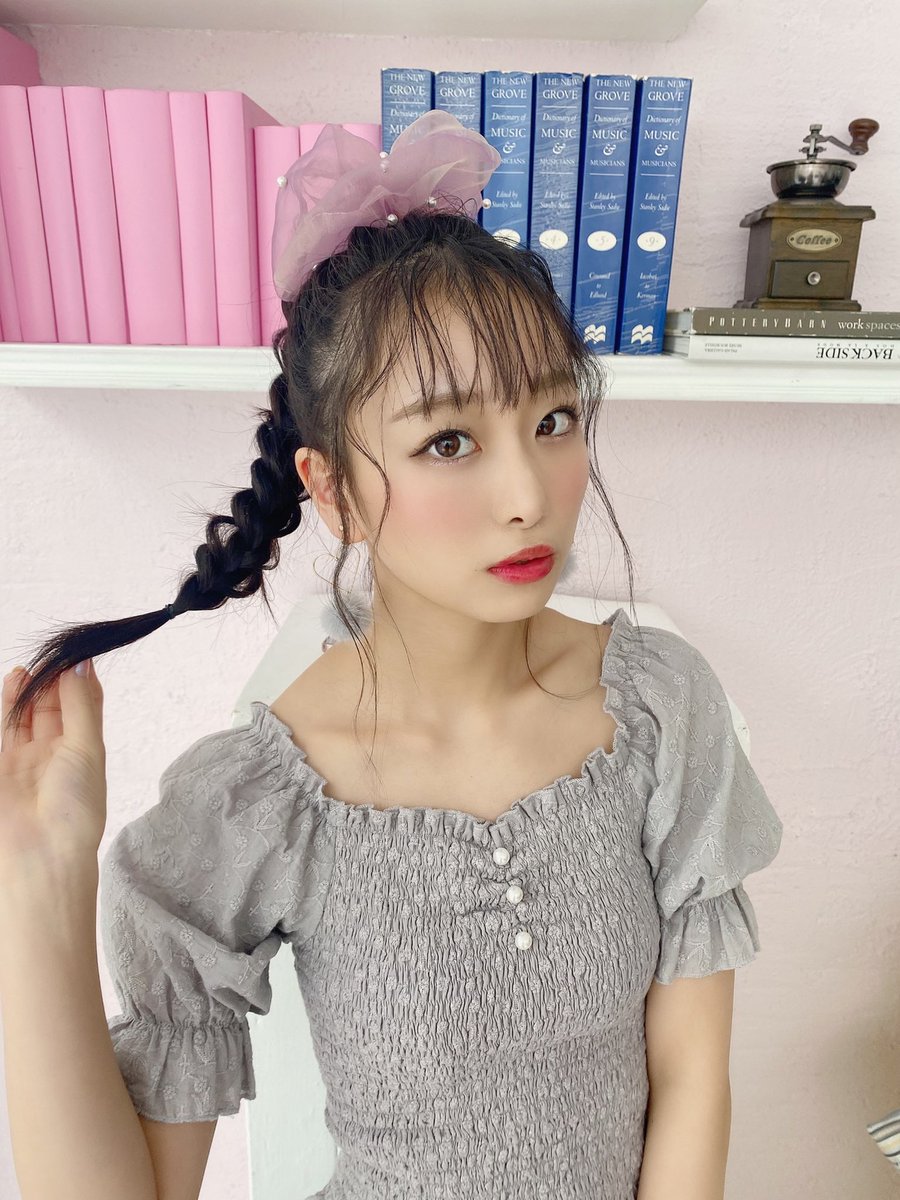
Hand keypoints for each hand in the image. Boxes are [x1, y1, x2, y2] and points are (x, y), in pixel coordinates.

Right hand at [0, 662, 106, 879]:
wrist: (40, 855)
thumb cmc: (74, 809)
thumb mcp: (86, 749)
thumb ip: (81, 706)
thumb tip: (82, 665)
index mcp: (88, 752)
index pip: (87, 705)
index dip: (82, 679)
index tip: (81, 652)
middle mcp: (61, 753)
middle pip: (58, 706)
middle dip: (56, 680)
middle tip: (55, 653)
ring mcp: (32, 758)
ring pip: (32, 713)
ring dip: (33, 688)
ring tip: (35, 663)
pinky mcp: (6, 764)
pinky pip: (10, 725)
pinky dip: (12, 701)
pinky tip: (18, 678)